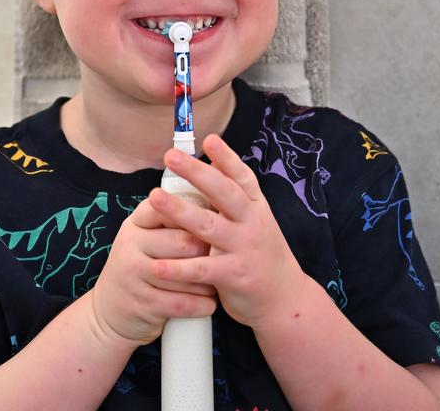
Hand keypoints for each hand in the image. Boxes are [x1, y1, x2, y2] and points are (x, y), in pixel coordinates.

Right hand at [87, 196, 218, 346]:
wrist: (109, 313)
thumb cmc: (140, 269)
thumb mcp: (144, 240)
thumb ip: (171, 222)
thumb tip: (216, 205)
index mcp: (135, 224)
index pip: (167, 207)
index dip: (194, 214)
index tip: (215, 221)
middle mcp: (130, 245)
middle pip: (184, 242)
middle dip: (209, 252)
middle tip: (223, 258)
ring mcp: (134, 275)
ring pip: (186, 275)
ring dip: (209, 282)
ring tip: (217, 283)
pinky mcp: (143, 303)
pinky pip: (182, 303)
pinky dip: (202, 305)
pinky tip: (209, 303)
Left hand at [149, 134, 307, 327]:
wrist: (286, 299)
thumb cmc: (261, 255)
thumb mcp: (255, 221)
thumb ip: (235, 198)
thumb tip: (210, 164)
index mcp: (256, 208)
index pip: (242, 177)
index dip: (226, 158)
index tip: (209, 139)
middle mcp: (252, 223)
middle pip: (224, 194)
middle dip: (197, 173)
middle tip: (171, 156)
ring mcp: (244, 248)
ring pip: (208, 226)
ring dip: (179, 211)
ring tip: (154, 197)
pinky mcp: (234, 276)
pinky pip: (202, 269)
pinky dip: (178, 268)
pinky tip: (155, 265)